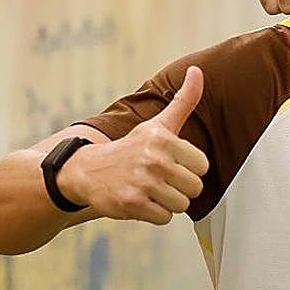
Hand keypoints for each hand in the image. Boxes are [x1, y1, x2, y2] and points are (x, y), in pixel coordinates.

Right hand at [58, 66, 209, 224]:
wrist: (87, 170)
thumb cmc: (132, 147)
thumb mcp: (158, 123)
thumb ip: (184, 100)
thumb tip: (197, 70)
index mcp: (164, 139)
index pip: (203, 166)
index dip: (189, 168)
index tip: (171, 162)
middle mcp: (154, 160)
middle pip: (194, 188)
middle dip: (180, 187)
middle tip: (159, 178)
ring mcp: (142, 183)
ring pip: (181, 205)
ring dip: (167, 202)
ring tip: (150, 189)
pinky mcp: (132, 204)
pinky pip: (165, 218)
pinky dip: (155, 214)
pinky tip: (140, 200)